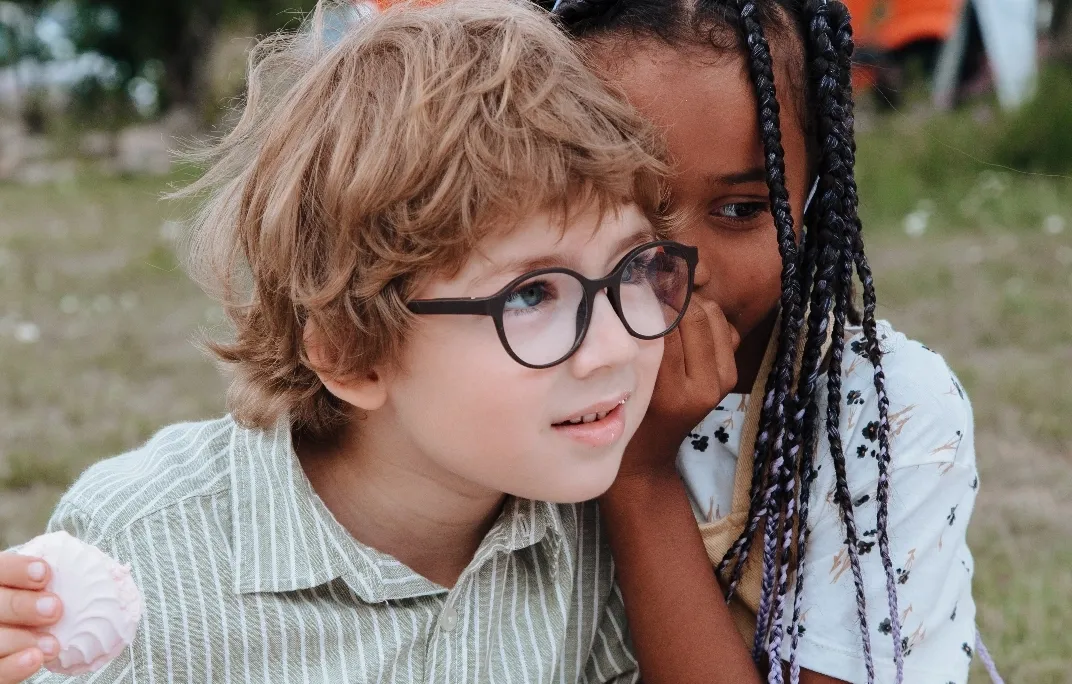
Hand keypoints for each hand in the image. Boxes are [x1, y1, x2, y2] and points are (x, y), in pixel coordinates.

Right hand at [0, 552, 61, 683]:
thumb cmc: (37, 613)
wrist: (19, 649)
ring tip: (53, 644)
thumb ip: (49, 587)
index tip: (44, 573)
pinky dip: (15, 666)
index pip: (0, 570)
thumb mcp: (38, 593)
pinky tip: (35, 659)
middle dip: (23, 605)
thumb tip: (100, 575)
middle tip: (55, 609)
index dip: (18, 569)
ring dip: (23, 639)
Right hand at [617, 294, 739, 480]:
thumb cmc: (625, 415)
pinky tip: (683, 317)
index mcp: (673, 393)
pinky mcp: (730, 375)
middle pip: (697, 318)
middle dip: (674, 295)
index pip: (668, 329)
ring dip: (692, 302)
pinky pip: (724, 328)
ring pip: (714, 316)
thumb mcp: (625, 383)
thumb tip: (640, 293)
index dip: (652, 301)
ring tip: (667, 299)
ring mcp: (723, 381)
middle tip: (653, 285)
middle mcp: (706, 387)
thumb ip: (637, 346)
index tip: (636, 287)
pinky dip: (705, 315)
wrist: (651, 451)